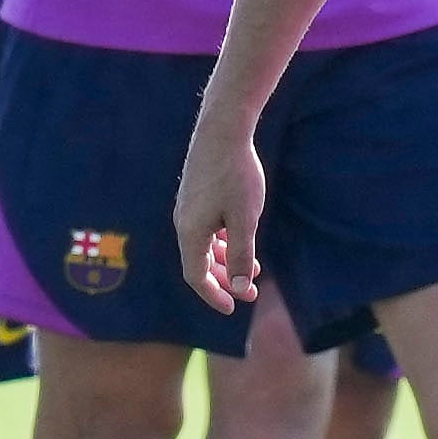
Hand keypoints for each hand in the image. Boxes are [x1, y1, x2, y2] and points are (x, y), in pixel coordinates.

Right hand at [172, 113, 267, 315]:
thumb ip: (242, 255)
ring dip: (226, 261)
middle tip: (249, 293)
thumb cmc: (236, 175)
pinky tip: (240, 239)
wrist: (222, 130)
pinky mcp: (195, 194)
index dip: (214, 295)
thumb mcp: (245, 220)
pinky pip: (205, 229)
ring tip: (253, 267)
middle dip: (224, 281)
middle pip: (199, 263)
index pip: (196, 276)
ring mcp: (188, 207)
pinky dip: (222, 241)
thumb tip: (241, 288)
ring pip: (204, 245)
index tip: (233, 308)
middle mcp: (184, 222)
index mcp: (191, 232)